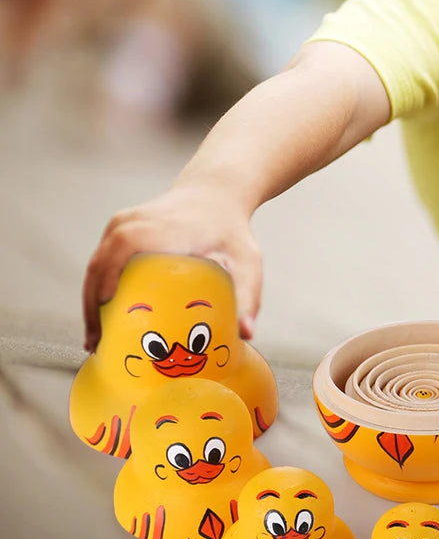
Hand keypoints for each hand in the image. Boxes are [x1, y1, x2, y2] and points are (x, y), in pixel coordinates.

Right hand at [82, 183, 260, 352]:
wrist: (217, 192)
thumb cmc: (231, 228)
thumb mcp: (246, 260)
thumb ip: (248, 294)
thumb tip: (246, 333)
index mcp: (158, 230)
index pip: (119, 254)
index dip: (105, 287)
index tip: (104, 325)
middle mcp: (133, 223)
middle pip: (99, 267)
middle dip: (92, 308)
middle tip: (97, 346)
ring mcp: (122, 223)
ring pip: (95, 265)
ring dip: (89, 301)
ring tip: (95, 339)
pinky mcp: (119, 227)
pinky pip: (101, 259)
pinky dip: (96, 286)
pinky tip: (101, 314)